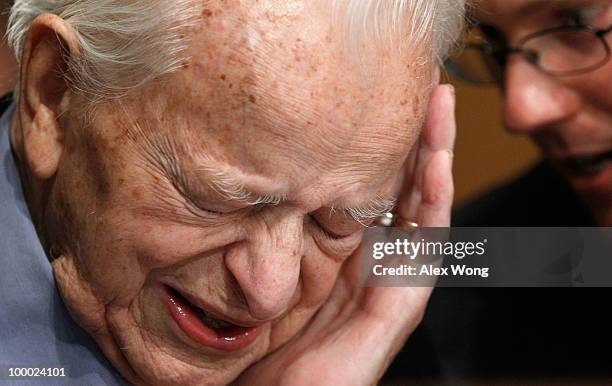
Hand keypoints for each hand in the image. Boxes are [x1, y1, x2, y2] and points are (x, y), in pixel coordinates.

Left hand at [234, 84, 455, 385]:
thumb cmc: (265, 357)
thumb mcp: (265, 285)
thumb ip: (276, 246)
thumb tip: (264, 192)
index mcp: (346, 262)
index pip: (375, 197)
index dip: (388, 153)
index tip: (387, 109)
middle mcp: (374, 270)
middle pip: (405, 196)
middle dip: (418, 144)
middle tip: (428, 93)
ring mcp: (390, 290)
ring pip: (421, 214)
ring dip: (433, 162)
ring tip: (441, 112)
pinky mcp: (396, 312)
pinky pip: (420, 252)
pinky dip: (429, 209)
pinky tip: (433, 169)